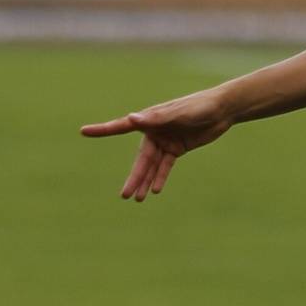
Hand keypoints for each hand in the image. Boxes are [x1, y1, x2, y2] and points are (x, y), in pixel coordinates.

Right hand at [79, 88, 237, 199]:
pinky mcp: (177, 148)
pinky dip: (161, 177)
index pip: (122, 126)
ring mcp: (165, 141)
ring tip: (137, 198)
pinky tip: (155, 190)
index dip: (103, 130)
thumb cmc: (198, 106)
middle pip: (141, 159)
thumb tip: (131, 119)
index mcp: (149, 119)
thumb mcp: (178, 113)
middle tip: (125, 195)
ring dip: (146, 181)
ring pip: (152, 166)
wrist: (221, 109)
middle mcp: (153, 132)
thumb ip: (157, 118)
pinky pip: (166, 166)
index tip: (84, 131)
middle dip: (134, 177)